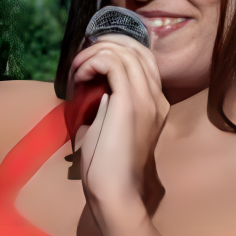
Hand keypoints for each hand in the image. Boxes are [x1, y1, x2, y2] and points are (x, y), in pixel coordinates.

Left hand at [70, 35, 168, 235]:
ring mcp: (146, 98)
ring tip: (78, 69)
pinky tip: (80, 76)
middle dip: (107, 43)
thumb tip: (94, 88)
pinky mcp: (129, 102)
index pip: (144, 59)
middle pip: (138, 49)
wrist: (116, 191)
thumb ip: (110, 104)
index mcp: (156, 102)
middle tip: (83, 57)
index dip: (118, 49)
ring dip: (95, 53)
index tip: (92, 60)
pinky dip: (92, 62)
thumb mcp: (112, 127)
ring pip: (125, 52)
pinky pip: (112, 64)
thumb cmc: (108, 167)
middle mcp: (157, 96)